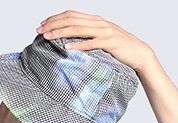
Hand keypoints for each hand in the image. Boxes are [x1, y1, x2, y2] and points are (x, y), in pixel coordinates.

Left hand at [35, 10, 155, 73]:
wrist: (138, 53)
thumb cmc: (118, 49)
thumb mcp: (100, 39)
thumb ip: (87, 37)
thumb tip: (68, 41)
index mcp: (95, 20)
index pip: (71, 15)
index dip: (55, 18)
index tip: (41, 25)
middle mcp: (99, 23)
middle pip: (72, 20)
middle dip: (53, 24)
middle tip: (39, 31)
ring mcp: (105, 32)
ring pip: (78, 29)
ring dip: (61, 32)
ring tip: (47, 37)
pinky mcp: (110, 43)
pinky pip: (91, 43)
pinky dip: (78, 45)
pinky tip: (66, 47)